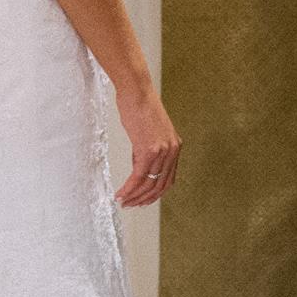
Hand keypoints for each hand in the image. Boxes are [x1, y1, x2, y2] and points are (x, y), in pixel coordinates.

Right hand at [113, 85, 181, 207]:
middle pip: (160, 185)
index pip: (168, 179)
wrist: (137, 91)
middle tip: (131, 205)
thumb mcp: (151, 132)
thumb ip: (148, 151)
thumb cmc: (141, 106)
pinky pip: (138, 176)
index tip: (143, 200)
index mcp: (175, 146)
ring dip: (135, 196)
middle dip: (144, 199)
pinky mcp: (148, 150)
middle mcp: (172, 151)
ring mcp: (161, 151)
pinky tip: (121, 193)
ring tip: (124, 202)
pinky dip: (129, 188)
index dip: (155, 194)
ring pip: (149, 184)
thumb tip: (140, 168)